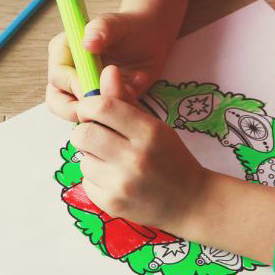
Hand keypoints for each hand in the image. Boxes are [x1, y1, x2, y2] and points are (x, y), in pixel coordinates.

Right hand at [46, 10, 171, 121]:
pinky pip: (95, 120)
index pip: (57, 76)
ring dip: (95, 117)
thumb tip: (87, 42)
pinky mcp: (95, 105)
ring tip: (120, 101)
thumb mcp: (117, 23)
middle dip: (77, 110)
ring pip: (73, 115)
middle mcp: (66, 74)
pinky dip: (112, 118)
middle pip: (56, 101)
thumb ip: (102, 27)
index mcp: (63, 51)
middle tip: (104, 107)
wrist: (150, 39)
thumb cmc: (130, 27)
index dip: (73, 86)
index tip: (94, 89)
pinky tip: (130, 100)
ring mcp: (80, 92)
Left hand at [70, 66, 212, 233]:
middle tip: (98, 135)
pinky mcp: (111, 204)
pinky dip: (96, 178)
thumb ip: (126, 100)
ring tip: (113, 161)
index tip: (91, 110)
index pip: (102, 107)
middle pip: (83, 134)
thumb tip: (107, 71)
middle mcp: (134, 158)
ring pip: (83, 159)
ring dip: (92, 157)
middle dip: (85, 132)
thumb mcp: (155, 125)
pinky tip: (115, 179)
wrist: (191, 203)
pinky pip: (86, 181)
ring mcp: (122, 184)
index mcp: (148, 132)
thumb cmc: (171, 158)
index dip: (88, 105)